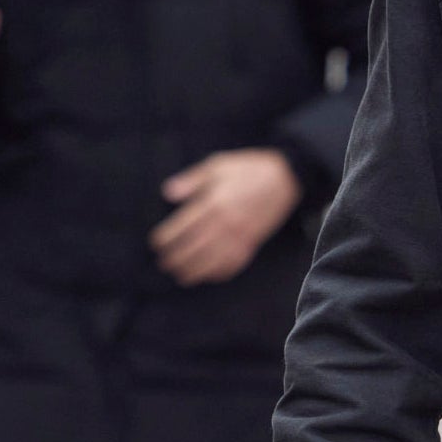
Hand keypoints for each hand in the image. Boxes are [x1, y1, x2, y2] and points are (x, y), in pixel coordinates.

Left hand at [152, 148, 301, 285]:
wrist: (285, 177)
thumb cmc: (248, 169)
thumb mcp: (217, 165)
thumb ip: (192, 180)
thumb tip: (168, 192)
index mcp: (214, 202)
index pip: (183, 226)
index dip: (167, 238)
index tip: (156, 243)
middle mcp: (226, 223)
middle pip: (195, 248)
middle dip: (177, 259)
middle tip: (164, 264)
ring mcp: (241, 236)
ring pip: (213, 261)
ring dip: (195, 271)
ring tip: (181, 276)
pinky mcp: (253, 243)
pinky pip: (235, 264)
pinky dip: (220, 273)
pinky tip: (208, 275)